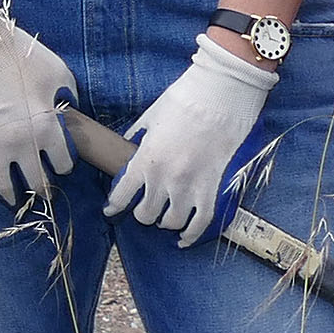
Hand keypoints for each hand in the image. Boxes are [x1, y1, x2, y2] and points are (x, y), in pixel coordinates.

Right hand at [0, 0, 75, 205]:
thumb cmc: (17, 53)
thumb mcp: (57, 71)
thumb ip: (67, 97)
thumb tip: (66, 112)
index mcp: (47, 129)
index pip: (63, 163)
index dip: (62, 163)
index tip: (58, 162)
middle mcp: (21, 146)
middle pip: (37, 182)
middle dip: (42, 188)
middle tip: (41, 190)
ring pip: (6, 189)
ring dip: (13, 198)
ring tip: (15, 201)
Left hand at [105, 36, 276, 246]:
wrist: (222, 93)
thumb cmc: (185, 98)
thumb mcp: (151, 116)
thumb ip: (138, 136)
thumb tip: (128, 145)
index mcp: (146, 159)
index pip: (122, 194)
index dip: (114, 206)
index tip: (111, 210)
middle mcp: (165, 178)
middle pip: (146, 215)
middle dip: (142, 213)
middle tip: (145, 207)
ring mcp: (190, 185)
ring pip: (171, 222)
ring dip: (165, 222)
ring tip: (165, 217)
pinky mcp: (213, 188)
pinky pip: (201, 222)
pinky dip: (191, 236)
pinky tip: (184, 239)